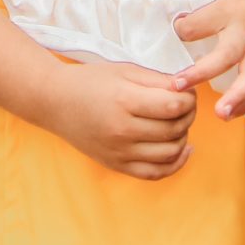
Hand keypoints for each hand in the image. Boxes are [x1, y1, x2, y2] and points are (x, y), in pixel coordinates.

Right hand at [40, 60, 197, 179]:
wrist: (55, 102)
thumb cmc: (90, 81)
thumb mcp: (124, 71)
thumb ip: (157, 80)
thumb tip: (187, 91)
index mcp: (124, 101)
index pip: (173, 106)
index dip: (189, 99)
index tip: (187, 93)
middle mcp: (122, 130)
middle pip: (174, 129)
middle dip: (188, 116)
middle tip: (186, 105)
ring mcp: (119, 152)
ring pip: (169, 153)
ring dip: (183, 137)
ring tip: (179, 123)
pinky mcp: (116, 165)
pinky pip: (155, 173)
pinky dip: (175, 164)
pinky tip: (182, 149)